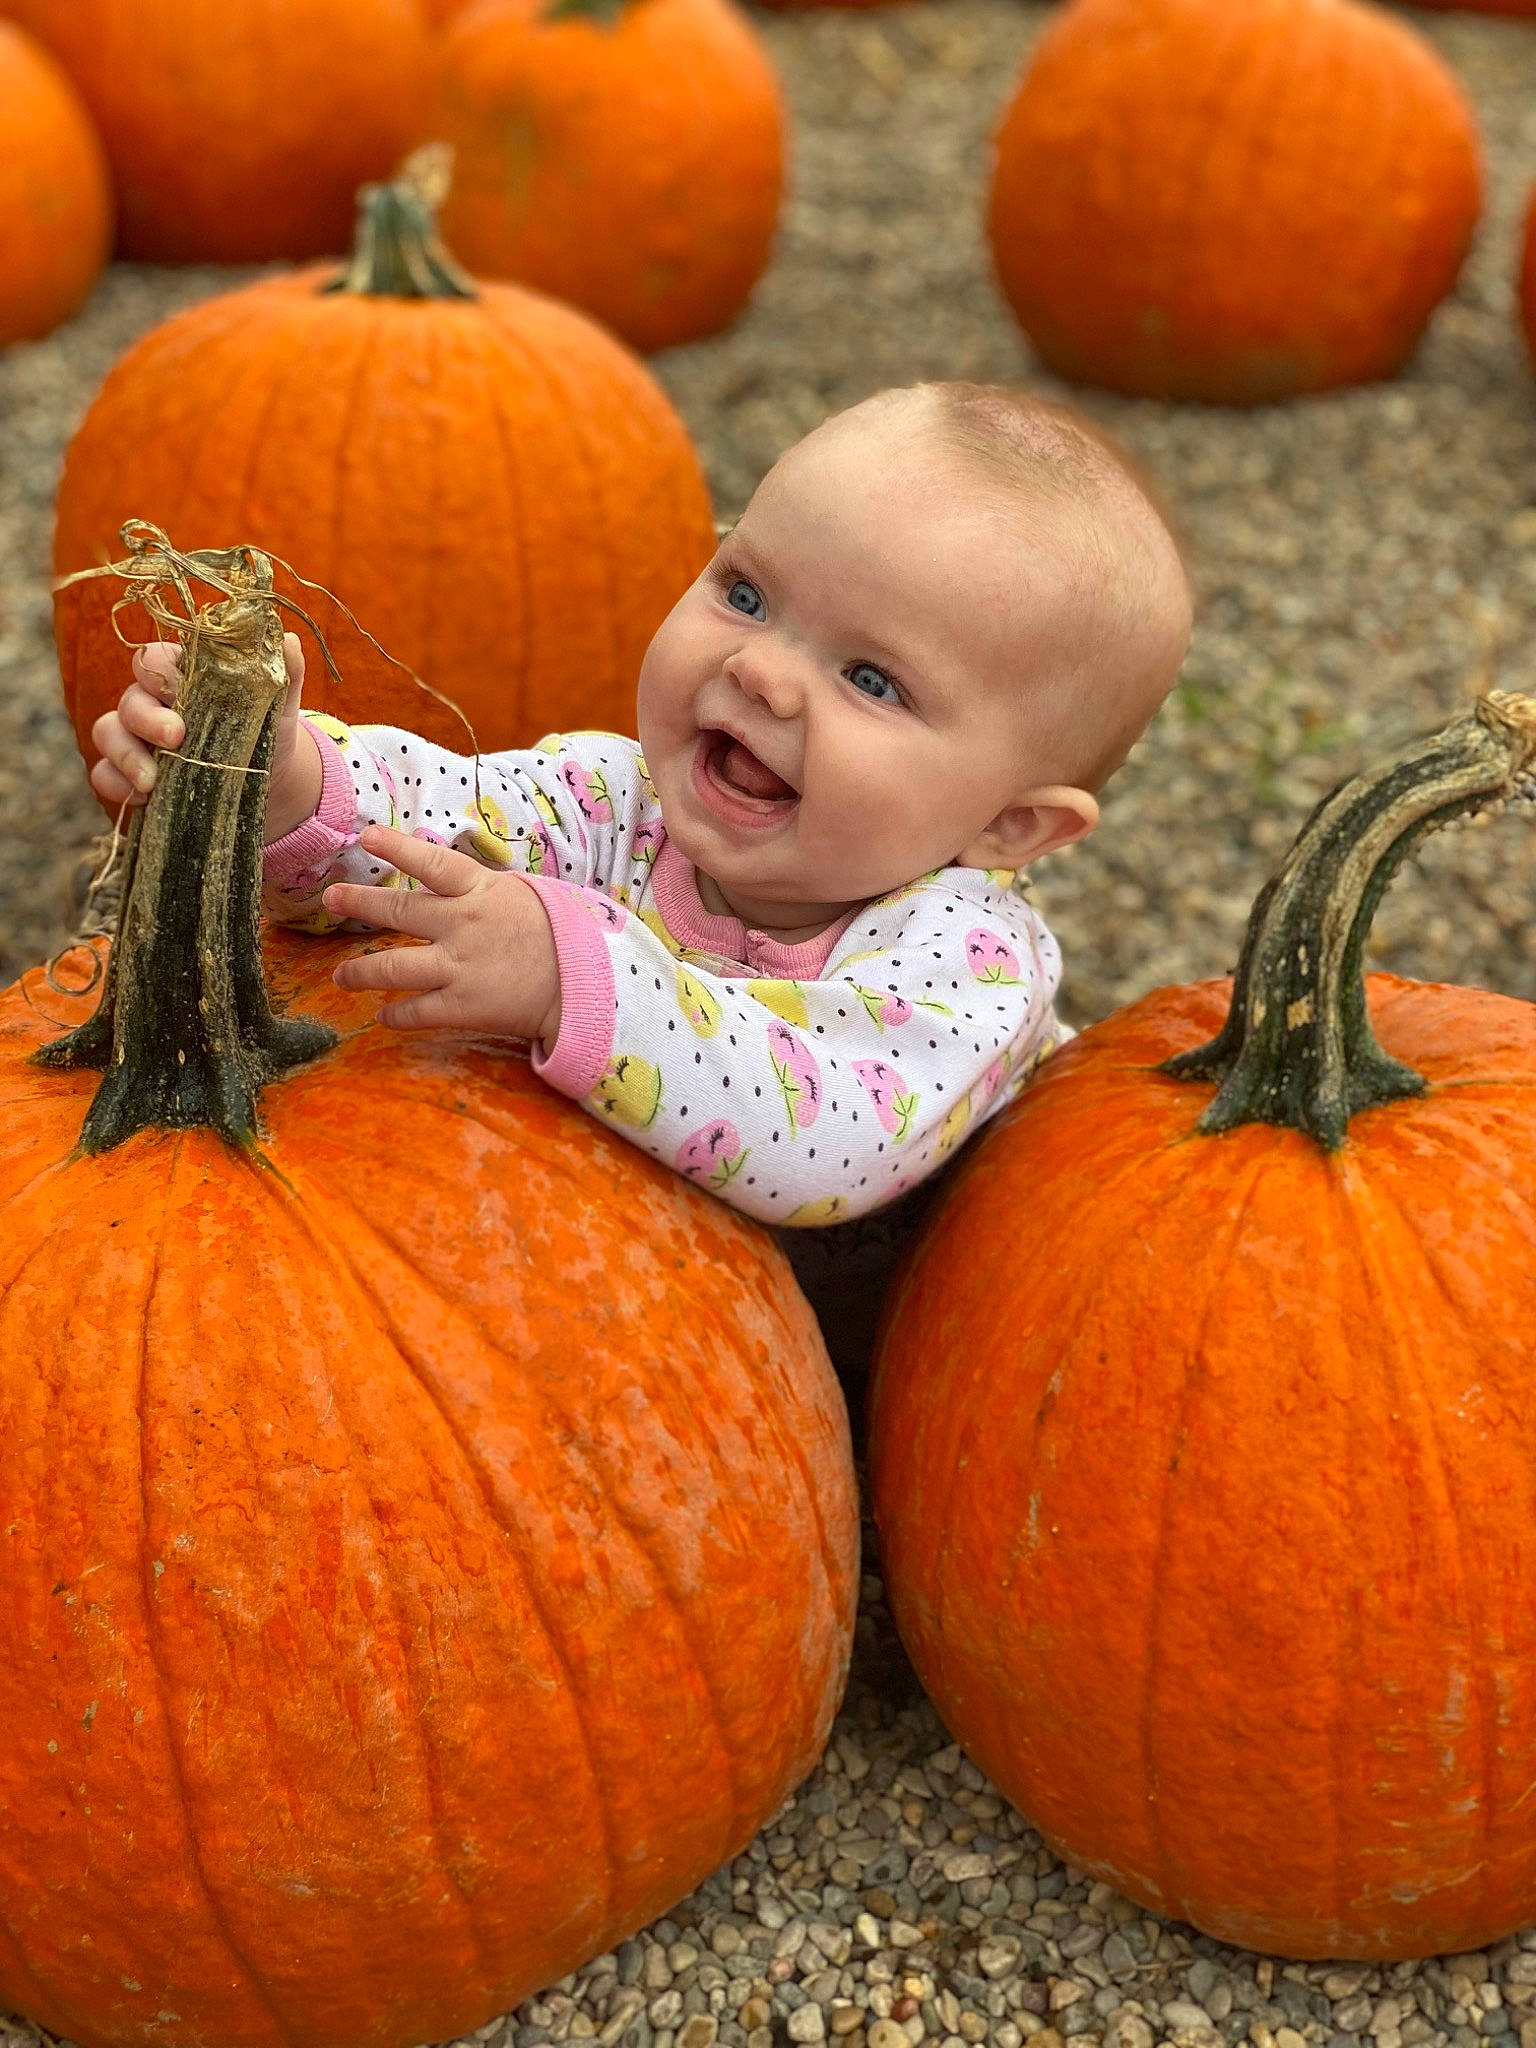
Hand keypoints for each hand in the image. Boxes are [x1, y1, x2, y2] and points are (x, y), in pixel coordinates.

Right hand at [90, 633, 322, 841]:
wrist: (268, 785)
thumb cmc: (266, 734)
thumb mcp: (278, 707)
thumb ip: (283, 674)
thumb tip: (290, 639)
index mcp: (182, 677)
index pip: (153, 659)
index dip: (158, 672)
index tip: (180, 693)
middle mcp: (151, 703)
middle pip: (130, 699)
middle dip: (146, 718)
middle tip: (175, 737)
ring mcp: (135, 738)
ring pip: (107, 733)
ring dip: (126, 756)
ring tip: (152, 781)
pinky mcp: (129, 775)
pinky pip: (104, 775)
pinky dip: (116, 785)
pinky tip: (143, 798)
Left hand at [325, 824, 562, 1046]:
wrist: (585, 986)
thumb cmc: (557, 936)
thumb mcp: (521, 896)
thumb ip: (479, 888)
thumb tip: (444, 877)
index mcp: (481, 892)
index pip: (432, 864)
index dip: (397, 848)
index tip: (367, 836)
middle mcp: (463, 925)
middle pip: (399, 912)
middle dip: (359, 903)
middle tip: (331, 898)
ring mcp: (460, 967)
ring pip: (393, 967)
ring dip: (360, 972)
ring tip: (340, 977)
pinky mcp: (464, 1006)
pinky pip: (416, 1011)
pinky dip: (395, 1014)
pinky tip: (383, 1015)